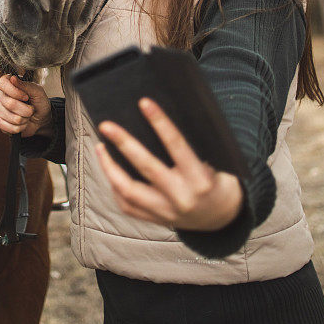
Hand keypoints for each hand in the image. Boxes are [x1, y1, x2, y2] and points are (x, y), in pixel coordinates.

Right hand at [0, 75, 52, 137]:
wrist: (41, 119)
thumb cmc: (39, 103)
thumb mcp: (38, 91)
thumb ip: (26, 85)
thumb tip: (12, 78)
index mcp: (8, 83)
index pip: (2, 84)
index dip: (14, 92)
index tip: (26, 97)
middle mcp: (0, 95)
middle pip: (10, 104)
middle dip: (26, 110)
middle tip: (31, 108)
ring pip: (13, 118)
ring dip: (25, 119)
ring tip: (26, 115)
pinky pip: (10, 128)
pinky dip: (21, 127)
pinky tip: (21, 122)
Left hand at [96, 97, 243, 230]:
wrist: (223, 219)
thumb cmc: (219, 182)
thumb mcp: (218, 162)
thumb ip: (194, 145)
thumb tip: (161, 117)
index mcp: (200, 179)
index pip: (176, 145)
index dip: (159, 122)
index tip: (144, 102)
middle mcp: (181, 198)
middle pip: (146, 167)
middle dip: (124, 143)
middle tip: (106, 125)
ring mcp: (167, 212)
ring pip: (129, 191)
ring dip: (109, 168)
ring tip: (100, 147)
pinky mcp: (156, 220)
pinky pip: (128, 205)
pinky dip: (115, 186)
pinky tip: (109, 170)